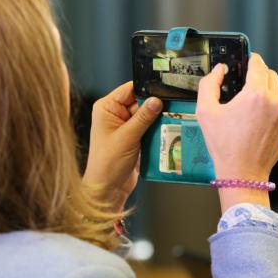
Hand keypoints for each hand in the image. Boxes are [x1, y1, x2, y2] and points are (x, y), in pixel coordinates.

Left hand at [83, 82, 161, 211]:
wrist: (108, 189)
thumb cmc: (107, 164)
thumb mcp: (127, 137)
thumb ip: (143, 117)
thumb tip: (156, 100)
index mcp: (106, 108)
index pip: (129, 89)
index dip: (146, 90)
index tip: (163, 92)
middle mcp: (115, 114)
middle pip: (141, 101)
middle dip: (155, 107)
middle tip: (170, 111)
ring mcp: (125, 126)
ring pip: (148, 115)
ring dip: (158, 120)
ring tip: (169, 123)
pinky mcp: (134, 137)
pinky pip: (149, 128)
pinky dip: (157, 131)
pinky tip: (165, 133)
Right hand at [197, 54, 277, 211]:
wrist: (242, 173)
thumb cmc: (223, 145)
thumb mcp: (205, 112)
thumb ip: (209, 84)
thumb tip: (220, 69)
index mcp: (255, 94)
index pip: (258, 64)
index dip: (250, 59)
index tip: (245, 60)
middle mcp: (275, 101)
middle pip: (270, 74)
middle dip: (257, 75)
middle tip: (244, 85)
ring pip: (276, 92)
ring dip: (264, 93)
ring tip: (248, 110)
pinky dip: (271, 110)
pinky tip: (256, 123)